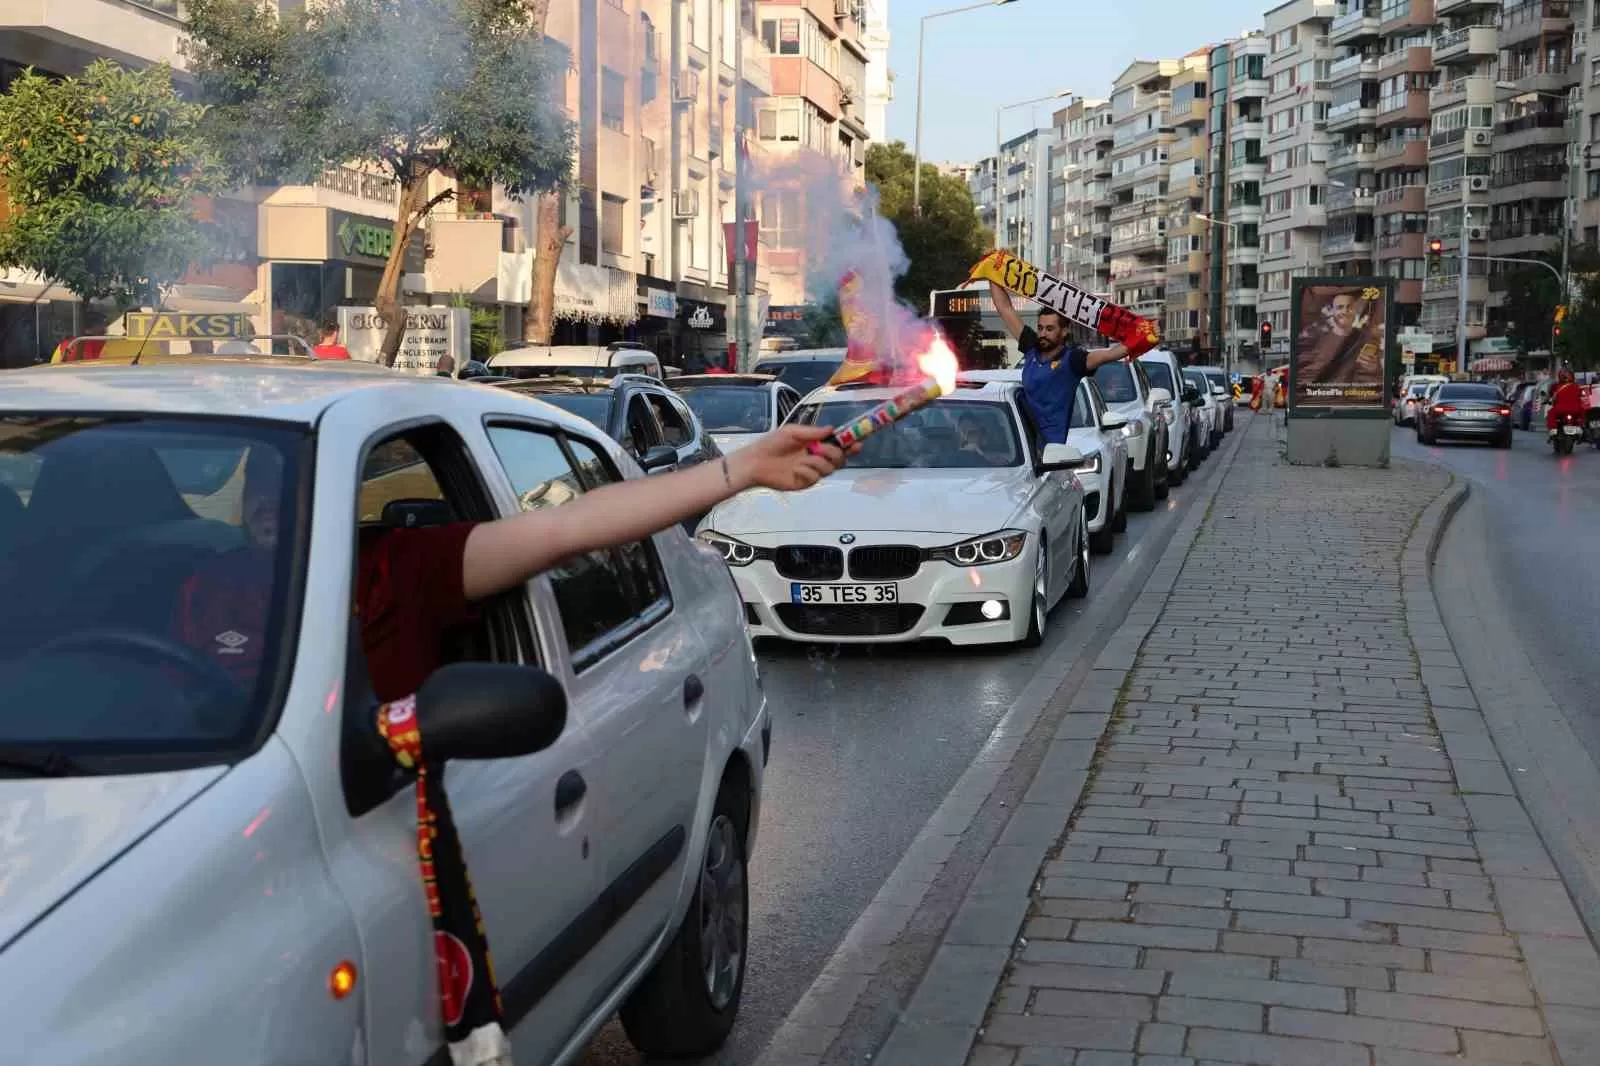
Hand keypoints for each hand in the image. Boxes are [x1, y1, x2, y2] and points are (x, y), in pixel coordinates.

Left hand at [727, 424, 851, 491]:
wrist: (756, 462)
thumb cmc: (772, 443)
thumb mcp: (792, 432)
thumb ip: (812, 432)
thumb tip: (831, 429)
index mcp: (816, 444)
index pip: (838, 445)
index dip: (850, 444)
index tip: (857, 443)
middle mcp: (817, 457)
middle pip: (840, 458)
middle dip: (836, 453)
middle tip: (822, 449)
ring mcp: (812, 471)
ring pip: (830, 468)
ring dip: (819, 461)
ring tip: (804, 458)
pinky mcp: (806, 482)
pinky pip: (815, 477)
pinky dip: (808, 471)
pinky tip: (796, 468)